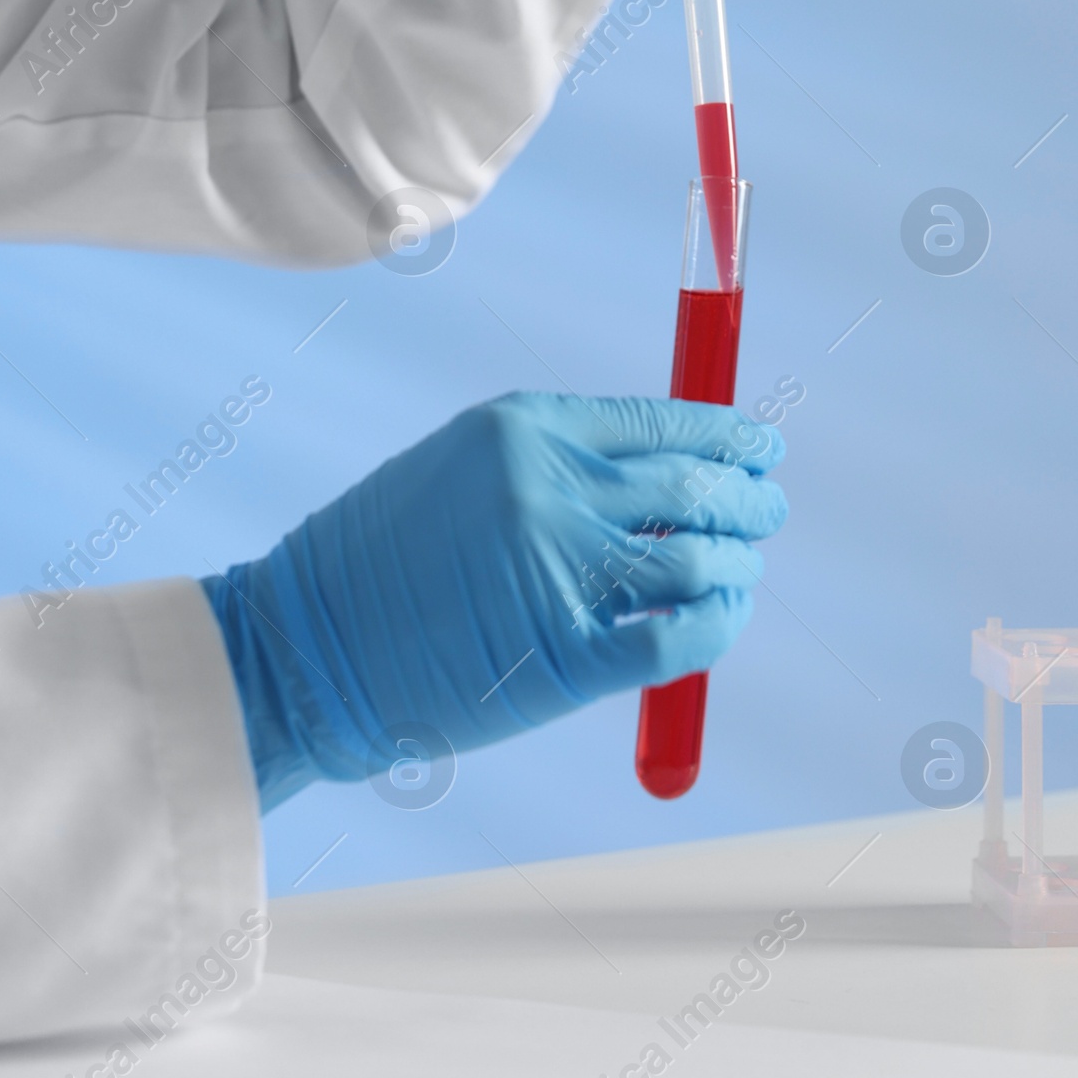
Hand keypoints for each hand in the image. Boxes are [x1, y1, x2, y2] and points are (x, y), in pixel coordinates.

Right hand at [201, 391, 788, 808]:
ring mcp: (558, 572)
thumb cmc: (385, 558)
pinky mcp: (562, 657)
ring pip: (698, 555)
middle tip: (769, 508)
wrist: (307, 647)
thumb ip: (559, 461)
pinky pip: (677, 636)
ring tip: (743, 568)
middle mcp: (549, 488)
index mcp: (525, 428)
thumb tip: (668, 464)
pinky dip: (716, 625)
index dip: (728, 435)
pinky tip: (719, 618)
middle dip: (750, 496)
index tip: (761, 447)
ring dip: (739, 562)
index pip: (663, 420)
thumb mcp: (465, 466)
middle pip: (694, 482)